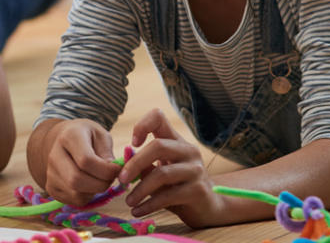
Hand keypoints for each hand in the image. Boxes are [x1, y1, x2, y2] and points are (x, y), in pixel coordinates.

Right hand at [40, 118, 121, 206]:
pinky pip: (74, 200)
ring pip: (76, 193)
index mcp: (68, 137)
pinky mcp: (51, 188)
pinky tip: (90, 184)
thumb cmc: (87, 137)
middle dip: (101, 184)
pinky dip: (88, 196)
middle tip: (111, 178)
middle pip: (76, 180)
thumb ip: (107, 153)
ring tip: (100, 179)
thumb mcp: (101, 135)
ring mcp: (50, 174)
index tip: (118, 169)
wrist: (65, 140)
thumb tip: (113, 172)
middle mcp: (54, 156)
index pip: (85, 160)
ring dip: (95, 191)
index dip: (106, 170)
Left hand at [119, 108, 219, 227]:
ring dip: (140, 190)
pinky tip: (138, 211)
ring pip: (162, 174)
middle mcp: (188, 151)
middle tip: (121, 180)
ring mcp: (196, 170)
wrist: (207, 208)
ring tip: (128, 202)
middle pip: (158, 146)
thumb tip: (123, 162)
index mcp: (176, 141)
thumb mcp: (160, 172)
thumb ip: (144, 166)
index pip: (159, 117)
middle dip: (135, 164)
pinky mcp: (198, 190)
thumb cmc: (178, 187)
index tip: (133, 144)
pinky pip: (168, 196)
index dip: (142, 125)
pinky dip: (149, 205)